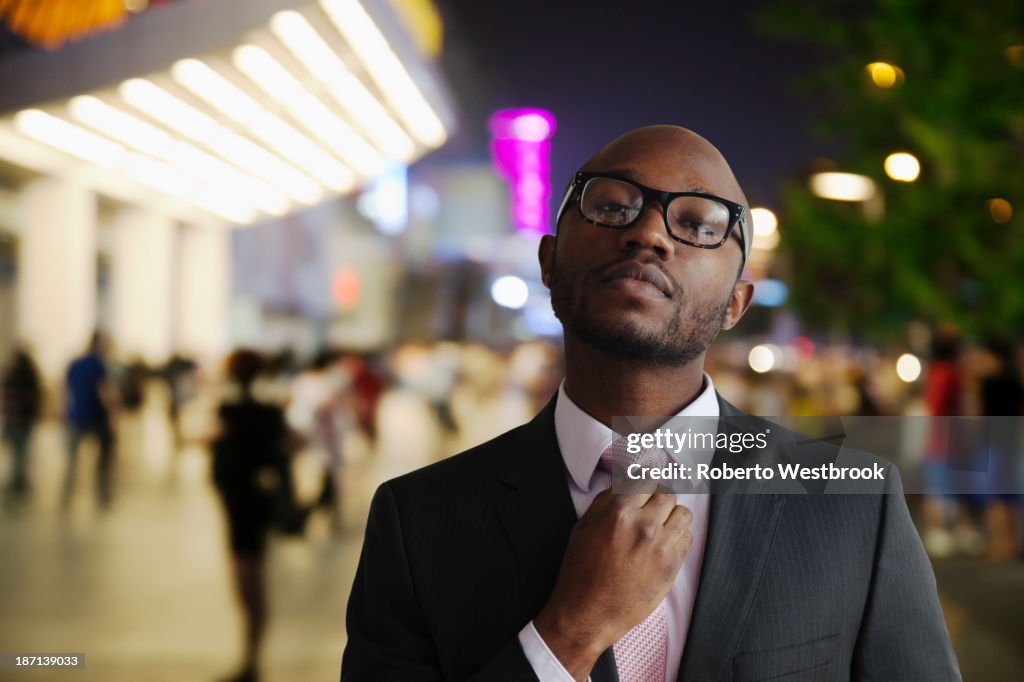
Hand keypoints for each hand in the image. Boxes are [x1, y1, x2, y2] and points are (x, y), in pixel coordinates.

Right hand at [534, 489, 691, 679]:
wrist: (588, 613)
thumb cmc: (581, 571)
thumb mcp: (583, 527)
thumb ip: (606, 500)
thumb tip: (625, 483)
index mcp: (619, 513)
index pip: (645, 479)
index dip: (644, 481)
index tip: (645, 484)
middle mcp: (644, 526)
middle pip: (667, 493)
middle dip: (658, 497)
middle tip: (650, 507)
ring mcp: (662, 547)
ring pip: (683, 513)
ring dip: (671, 515)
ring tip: (658, 525)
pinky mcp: (673, 566)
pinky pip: (687, 538)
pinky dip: (678, 536)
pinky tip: (662, 544)